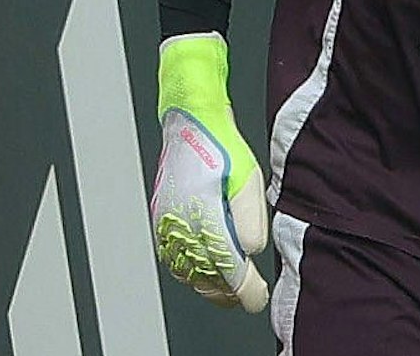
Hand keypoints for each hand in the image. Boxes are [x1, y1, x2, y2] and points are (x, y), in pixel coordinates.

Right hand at [150, 32, 268, 311]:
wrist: (190, 122)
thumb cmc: (221, 146)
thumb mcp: (249, 178)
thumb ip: (250, 218)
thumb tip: (251, 250)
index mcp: (204, 215)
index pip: (227, 269)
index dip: (245, 289)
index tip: (258, 297)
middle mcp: (180, 224)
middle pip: (205, 276)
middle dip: (228, 292)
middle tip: (249, 297)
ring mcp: (167, 222)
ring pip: (186, 271)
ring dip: (209, 285)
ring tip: (230, 290)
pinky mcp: (162, 218)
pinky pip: (172, 257)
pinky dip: (190, 272)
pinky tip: (205, 272)